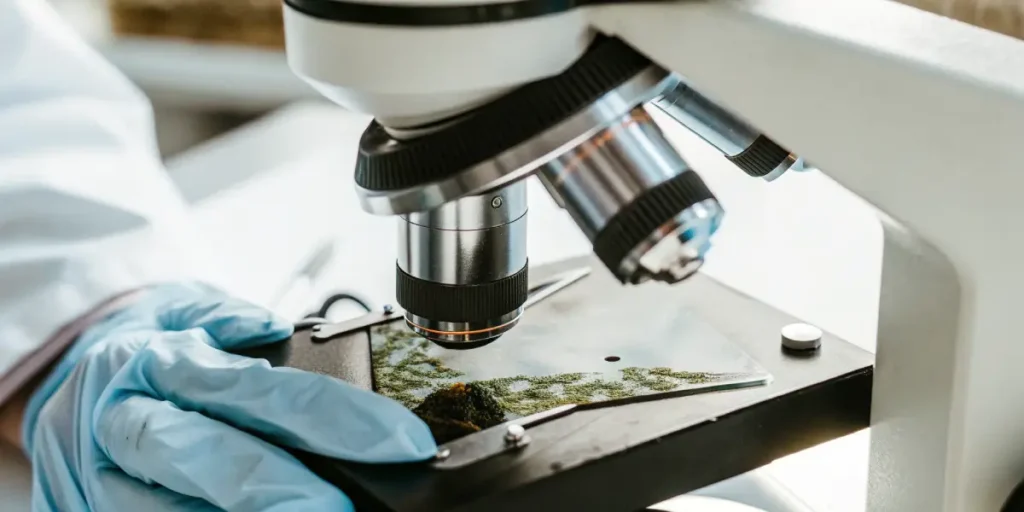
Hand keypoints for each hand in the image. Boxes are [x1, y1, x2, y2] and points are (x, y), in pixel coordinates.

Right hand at [22, 283, 435, 510]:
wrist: (66, 375)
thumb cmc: (147, 346)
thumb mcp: (183, 311)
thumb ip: (227, 318)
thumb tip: (271, 327)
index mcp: (162, 358)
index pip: (259, 389)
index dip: (333, 417)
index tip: (398, 442)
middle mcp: (129, 415)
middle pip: (214, 454)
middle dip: (281, 486)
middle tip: (340, 508)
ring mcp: (104, 471)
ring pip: (168, 507)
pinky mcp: (90, 506)